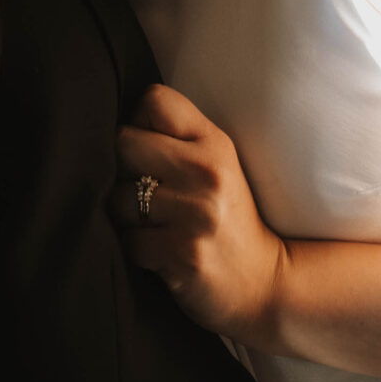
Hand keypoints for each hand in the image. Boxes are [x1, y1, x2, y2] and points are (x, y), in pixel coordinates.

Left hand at [112, 83, 286, 342]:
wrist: (263, 282)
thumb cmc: (228, 218)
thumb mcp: (217, 165)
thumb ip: (178, 139)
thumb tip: (117, 124)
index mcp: (215, 143)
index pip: (154, 99)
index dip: (140, 122)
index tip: (150, 149)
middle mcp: (206, 172)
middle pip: (123, 143)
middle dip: (124, 170)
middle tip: (146, 191)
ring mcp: (194, 214)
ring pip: (118, 197)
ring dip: (127, 215)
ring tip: (156, 225)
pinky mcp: (181, 253)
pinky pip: (127, 240)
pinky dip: (137, 249)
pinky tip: (160, 251)